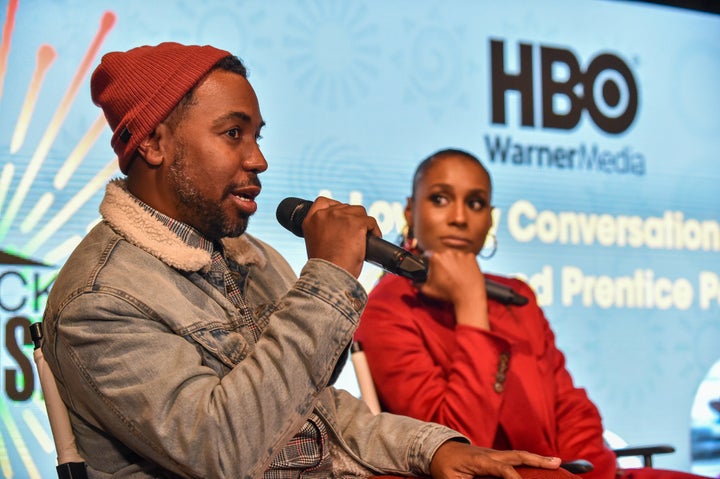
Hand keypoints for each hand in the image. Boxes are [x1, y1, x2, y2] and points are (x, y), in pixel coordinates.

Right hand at [301, 196, 380, 277]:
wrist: (330, 275)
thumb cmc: (325, 267)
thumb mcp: (316, 243)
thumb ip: (324, 231)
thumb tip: (341, 229)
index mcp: (311, 220)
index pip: (323, 201)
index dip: (335, 206)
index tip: (342, 216)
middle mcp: (324, 215)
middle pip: (345, 207)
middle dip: (352, 218)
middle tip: (355, 234)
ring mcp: (341, 216)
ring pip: (359, 212)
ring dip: (364, 223)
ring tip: (365, 236)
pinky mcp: (356, 222)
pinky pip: (370, 221)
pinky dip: (374, 230)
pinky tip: (374, 238)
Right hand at [419, 250, 489, 328]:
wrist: (469, 297)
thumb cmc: (449, 294)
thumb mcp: (429, 291)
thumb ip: (418, 284)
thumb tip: (414, 282)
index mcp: (435, 258)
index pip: (428, 254)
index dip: (429, 261)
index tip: (431, 267)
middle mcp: (448, 253)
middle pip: (442, 255)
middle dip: (442, 262)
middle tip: (444, 274)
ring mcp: (461, 254)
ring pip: (454, 256)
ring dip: (453, 262)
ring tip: (455, 275)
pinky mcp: (471, 256)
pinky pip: (465, 257)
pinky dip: (464, 263)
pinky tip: (464, 273)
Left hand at [429, 441, 561, 478]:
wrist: (439, 449)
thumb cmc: (443, 466)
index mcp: (479, 460)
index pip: (502, 469)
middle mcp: (490, 454)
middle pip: (516, 455)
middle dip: (537, 460)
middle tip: (557, 463)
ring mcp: (494, 454)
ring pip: (518, 455)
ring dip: (538, 459)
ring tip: (557, 462)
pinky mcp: (495, 457)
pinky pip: (515, 458)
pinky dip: (530, 460)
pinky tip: (541, 463)